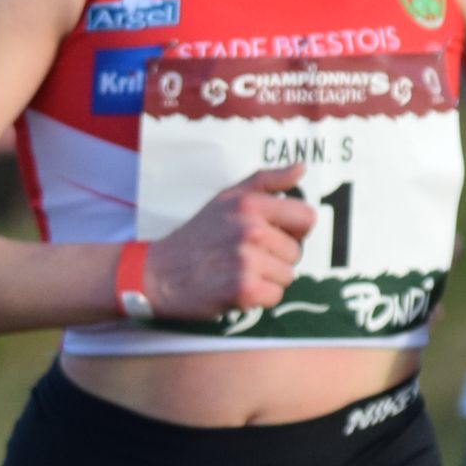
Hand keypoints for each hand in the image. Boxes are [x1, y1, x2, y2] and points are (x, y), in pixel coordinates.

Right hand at [143, 163, 315, 320]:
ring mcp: (247, 261)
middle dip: (275, 257)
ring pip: (287, 275)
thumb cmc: (196, 235)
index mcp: (250, 204)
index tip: (274, 235)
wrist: (159, 273)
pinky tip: (237, 289)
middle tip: (244, 257)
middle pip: (295, 252)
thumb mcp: (227, 197)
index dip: (294, 229)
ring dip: (268, 279)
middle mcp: (251, 230)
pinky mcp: (244, 290)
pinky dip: (259, 298)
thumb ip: (266, 181)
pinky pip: (275, 296)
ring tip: (239, 273)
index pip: (306, 218)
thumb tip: (301, 167)